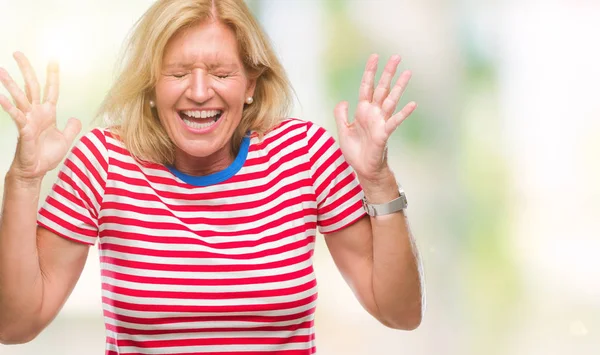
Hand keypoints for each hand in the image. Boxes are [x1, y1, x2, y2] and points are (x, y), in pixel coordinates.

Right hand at [0, 52, 80, 180]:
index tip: (53, 60)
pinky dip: (8, 106)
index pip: (51, 90)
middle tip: (17, 53)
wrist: (36, 170)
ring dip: (10, 83)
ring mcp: (29, 120)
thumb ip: (71, 128)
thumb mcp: (65, 140)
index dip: (52, 76)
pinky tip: (0, 97)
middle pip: (31, 86)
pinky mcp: (24, 129)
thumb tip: (76, 118)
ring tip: (0, 70)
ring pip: (19, 97)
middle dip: (26, 70)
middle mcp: (36, 113)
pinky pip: (16, 115)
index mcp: (48, 113)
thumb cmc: (47, 155)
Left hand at [334, 54, 416, 181]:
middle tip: (396, 57)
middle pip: (381, 88)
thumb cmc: (355, 151)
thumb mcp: (343, 130)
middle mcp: (373, 113)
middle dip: (388, 73)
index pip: (366, 87)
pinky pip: (394, 121)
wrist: (363, 169)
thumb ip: (341, 115)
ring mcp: (380, 122)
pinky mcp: (384, 133)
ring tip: (408, 72)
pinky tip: (412, 104)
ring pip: (391, 100)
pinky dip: (403, 113)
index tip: (374, 57)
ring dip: (399, 86)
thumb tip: (344, 100)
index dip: (369, 72)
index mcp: (362, 111)